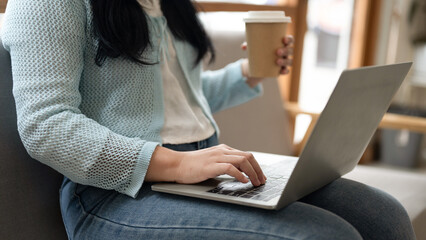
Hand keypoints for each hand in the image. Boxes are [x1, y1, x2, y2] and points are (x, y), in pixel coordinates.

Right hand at [145, 144, 265, 185]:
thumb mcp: (212, 162)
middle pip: (248, 157)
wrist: (176, 164)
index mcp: (224, 150)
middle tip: (261, 181)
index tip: (261, 176)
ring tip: (255, 183)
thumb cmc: (193, 166)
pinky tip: (243, 181)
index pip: (246, 155)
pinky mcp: (211, 165)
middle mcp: (222, 151)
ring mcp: (217, 157)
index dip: (256, 166)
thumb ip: (225, 164)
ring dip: (252, 173)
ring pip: (242, 161)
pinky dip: (240, 175)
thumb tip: (241, 173)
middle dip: (258, 170)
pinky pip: (230, 168)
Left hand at [241, 35, 293, 86]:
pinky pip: (286, 71)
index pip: (290, 40)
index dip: (289, 39)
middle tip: (277, 52)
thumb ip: (250, 45)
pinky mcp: (281, 69)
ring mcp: (285, 61)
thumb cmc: (259, 50)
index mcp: (282, 44)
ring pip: (289, 61)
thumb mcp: (255, 47)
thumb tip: (244, 47)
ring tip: (277, 61)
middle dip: (285, 51)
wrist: (258, 64)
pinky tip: (281, 71)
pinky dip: (285, 71)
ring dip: (285, 61)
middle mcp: (286, 52)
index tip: (284, 40)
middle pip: (290, 50)